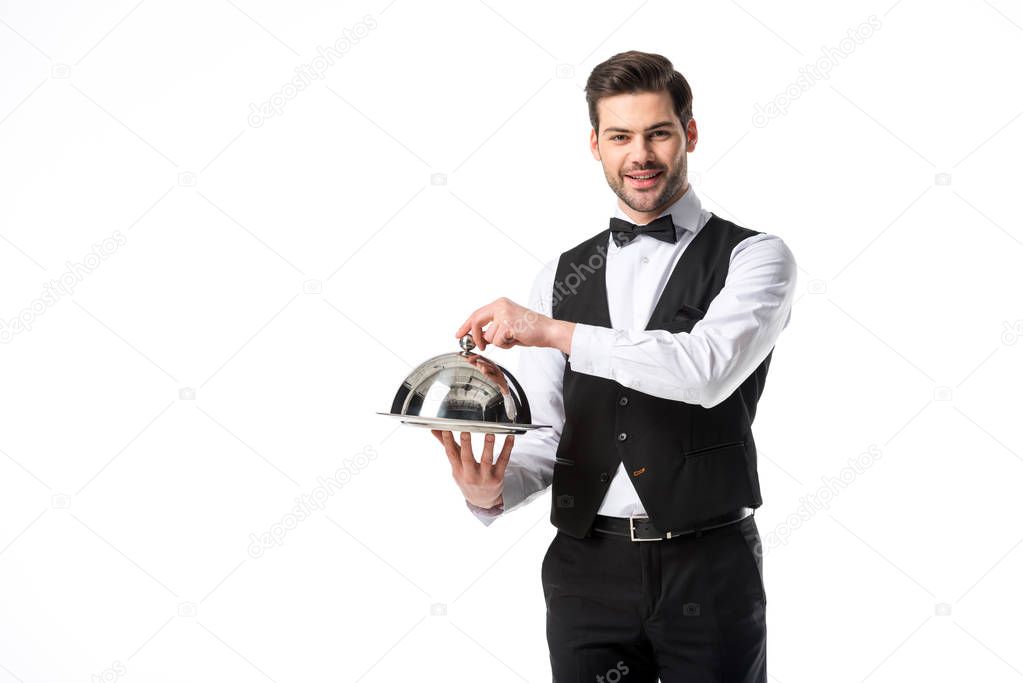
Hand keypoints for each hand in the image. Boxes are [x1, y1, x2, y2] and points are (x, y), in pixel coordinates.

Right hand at [431, 430, 512, 508]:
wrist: (482, 501)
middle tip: (465, 432)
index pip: (451, 455)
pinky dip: (507, 449)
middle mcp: (470, 475)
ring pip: (486, 461)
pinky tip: (510, 438)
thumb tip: (435, 430)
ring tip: (489, 434)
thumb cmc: (468, 479)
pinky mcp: (498, 477)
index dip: (448, 442)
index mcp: (458, 471)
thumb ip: (449, 447)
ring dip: (488, 447)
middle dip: (466, 445)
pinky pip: (503, 461)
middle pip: (467, 459)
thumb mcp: (456, 467)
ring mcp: (485, 477)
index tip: (447, 429)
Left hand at [455, 296, 574, 353]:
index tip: (459, 334)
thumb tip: (479, 337)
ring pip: (489, 336)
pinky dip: (506, 345)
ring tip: (512, 339)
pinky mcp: (508, 324)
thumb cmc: (530, 329)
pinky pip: (498, 341)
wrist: (547, 330)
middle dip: (475, 337)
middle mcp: (501, 305)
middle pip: (476, 321)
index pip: (476, 314)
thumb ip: (492, 328)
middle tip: (478, 346)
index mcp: (500, 303)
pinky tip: (516, 339)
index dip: (466, 325)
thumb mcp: (507, 326)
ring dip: (499, 343)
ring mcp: (504, 314)